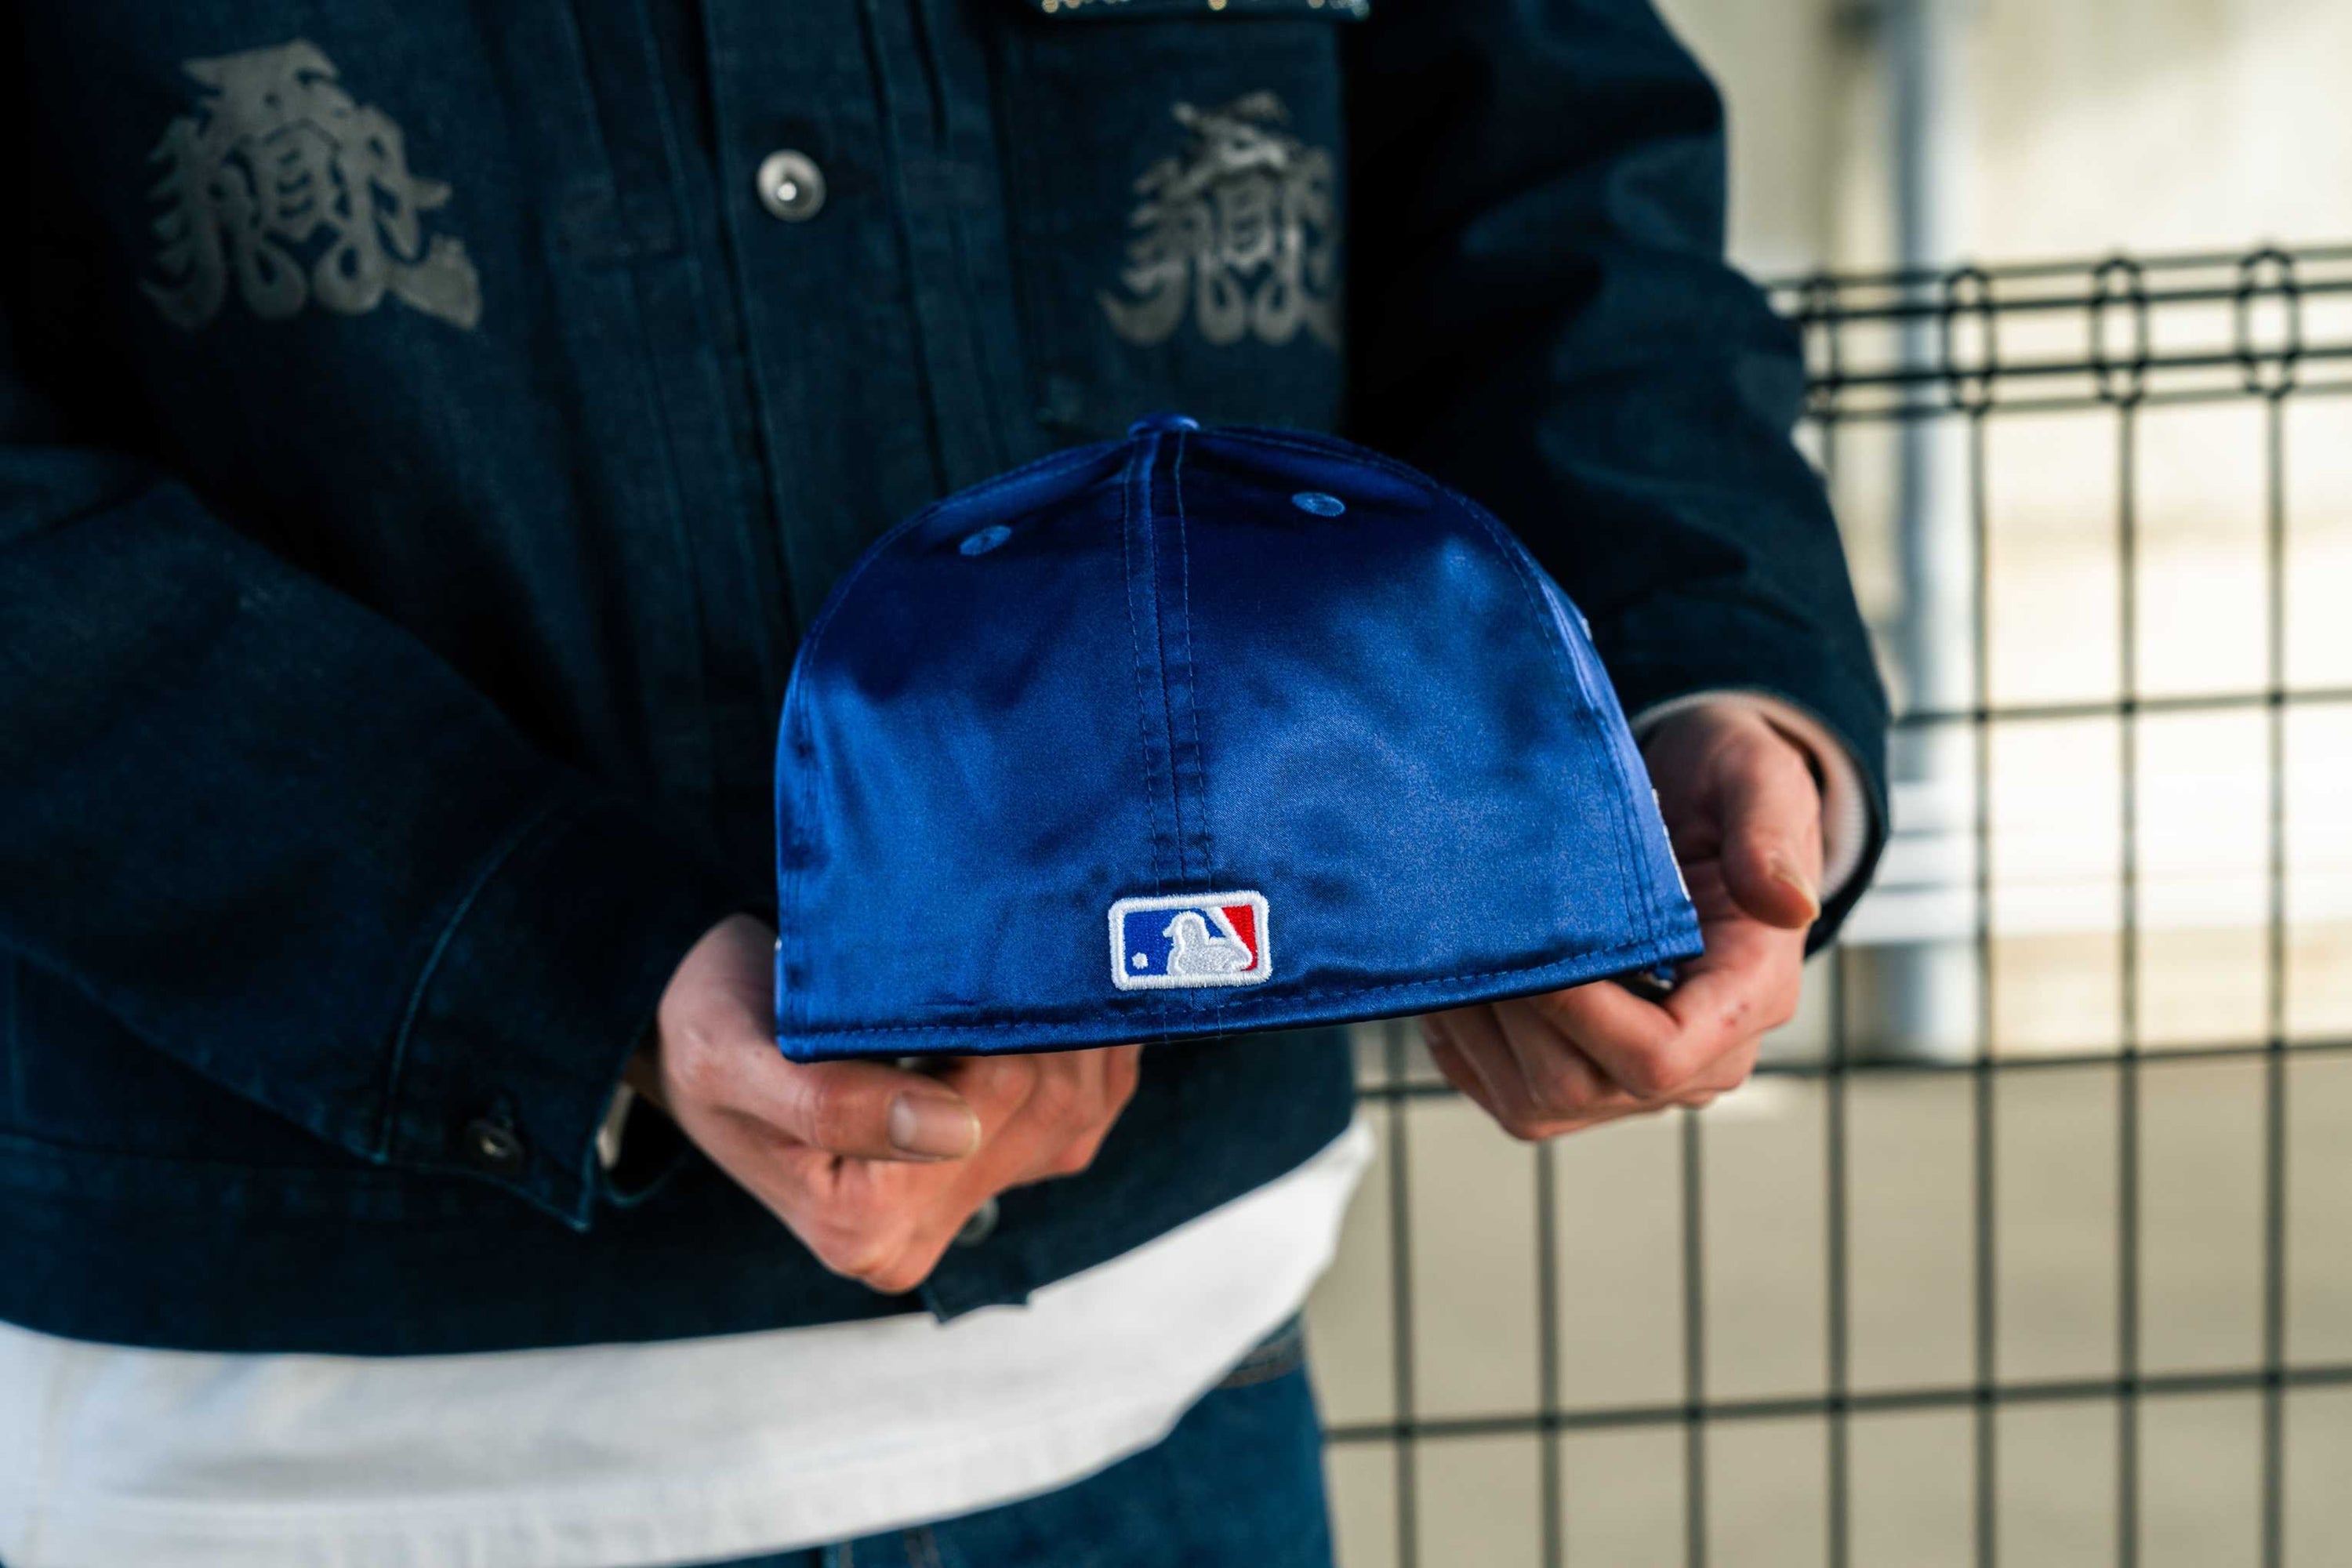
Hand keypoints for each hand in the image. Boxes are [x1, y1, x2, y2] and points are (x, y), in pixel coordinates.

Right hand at [629, 914, 1141, 1292]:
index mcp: (863, 1226)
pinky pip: (1076, 1113)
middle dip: (1053, 1019)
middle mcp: (917, 1236)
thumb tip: (952, 1130)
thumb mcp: (741, 1060)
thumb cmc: (705, 1027)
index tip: (994, 944)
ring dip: (1075, 1030)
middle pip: (1050, 1110)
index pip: (999, 1102)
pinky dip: (1080, 1050)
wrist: (686, 1024)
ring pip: (1078, 1110)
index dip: (1009, 1017)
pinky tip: (1047, 997)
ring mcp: (957, 1209)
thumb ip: (835, 1106)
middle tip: (1026, 930)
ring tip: (1032, 955)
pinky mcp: (984, 1174)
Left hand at [1421, 701, 1822, 1139]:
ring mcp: (1640, 1079)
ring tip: (1456, 952)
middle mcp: (1702, 1058)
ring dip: (1478, 1034)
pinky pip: (1509, 1094)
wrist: (1692, 802)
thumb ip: (1769, 837)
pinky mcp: (1589, 1077)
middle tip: (1475, 935)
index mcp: (1751, 995)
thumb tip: (1792, 905)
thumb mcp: (1759, 778)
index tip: (1532, 945)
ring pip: (1536, 1104)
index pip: (1661, 1056)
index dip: (1578, 1014)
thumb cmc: (1724, 782)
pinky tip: (1455, 980)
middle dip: (1512, 1015)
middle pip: (1581, 1086)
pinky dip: (1465, 1047)